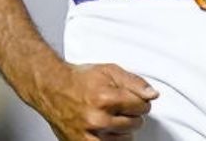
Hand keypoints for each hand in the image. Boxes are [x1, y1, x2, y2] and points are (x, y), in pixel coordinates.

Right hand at [35, 62, 158, 139]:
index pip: (142, 106)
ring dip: (123, 128)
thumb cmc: (79, 80)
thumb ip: (135, 82)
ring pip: (125, 138)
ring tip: (111, 116)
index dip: (140, 101)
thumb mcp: (110, 71)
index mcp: (106, 98)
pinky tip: (107, 129)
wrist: (53, 89)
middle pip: (135, 123)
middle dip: (132, 114)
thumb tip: (152, 94)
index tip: (134, 99)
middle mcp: (98, 118)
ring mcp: (90, 134)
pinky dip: (112, 138)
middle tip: (120, 106)